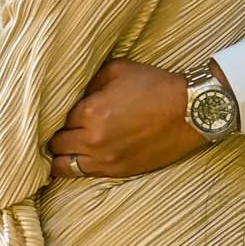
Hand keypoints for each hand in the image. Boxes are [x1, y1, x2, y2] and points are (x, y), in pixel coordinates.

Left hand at [48, 57, 206, 177]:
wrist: (188, 112)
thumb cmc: (155, 86)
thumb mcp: (117, 70)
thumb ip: (89, 83)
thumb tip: (75, 96)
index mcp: (90, 111)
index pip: (58, 118)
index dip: (60, 114)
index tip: (65, 112)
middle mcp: (93, 139)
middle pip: (56, 143)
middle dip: (58, 135)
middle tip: (63, 129)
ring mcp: (105, 159)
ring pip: (63, 165)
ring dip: (61, 155)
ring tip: (64, 149)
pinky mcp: (118, 171)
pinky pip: (83, 175)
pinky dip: (75, 168)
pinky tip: (76, 161)